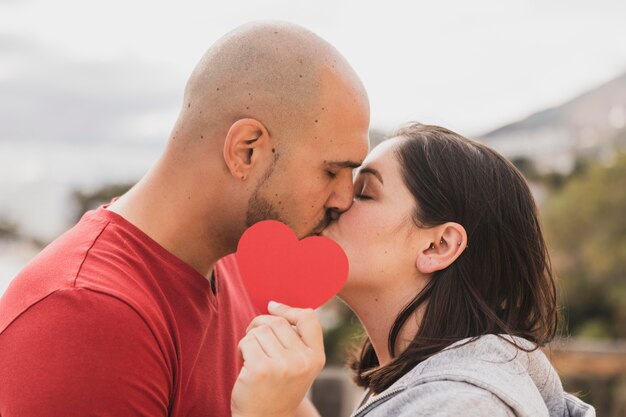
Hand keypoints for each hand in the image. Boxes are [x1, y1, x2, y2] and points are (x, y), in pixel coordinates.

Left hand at [231, 301, 325, 416]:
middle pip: (278, 322)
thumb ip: (295, 340)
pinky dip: (241, 348)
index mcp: (316, 358)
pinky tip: (245, 363)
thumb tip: (274, 305)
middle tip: (255, 340)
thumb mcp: (298, 366)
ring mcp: (283, 366)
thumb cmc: (277, 389)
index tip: (273, 307)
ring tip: (252, 356)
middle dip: (260, 325)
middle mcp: (303, 361)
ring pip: (260, 330)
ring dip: (250, 339)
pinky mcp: (261, 369)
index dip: (288, 309)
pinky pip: (247, 341)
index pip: (309, 318)